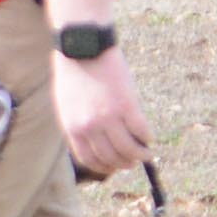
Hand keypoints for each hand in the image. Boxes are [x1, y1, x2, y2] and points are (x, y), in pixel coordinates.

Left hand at [52, 47, 153, 178]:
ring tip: (145, 154)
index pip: (90, 159)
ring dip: (139, 155)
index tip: (113, 166)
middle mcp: (90, 128)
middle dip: (124, 163)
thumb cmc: (73, 73)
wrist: (83, 48)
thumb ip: (77, 124)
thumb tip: (95, 143)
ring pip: (128, 149)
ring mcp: (109, 118)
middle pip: (111, 157)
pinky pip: (141, 130)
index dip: (104, 167)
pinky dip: (147, 137)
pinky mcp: (127, 106)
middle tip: (132, 162)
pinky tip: (149, 137)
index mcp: (73, 128)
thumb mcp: (67, 104)